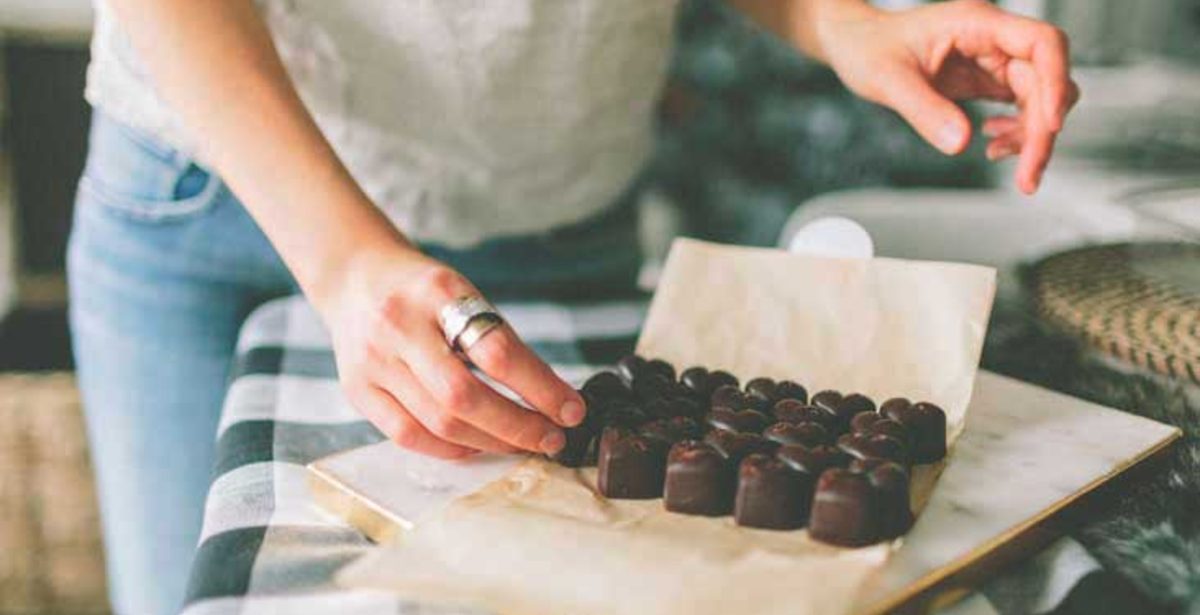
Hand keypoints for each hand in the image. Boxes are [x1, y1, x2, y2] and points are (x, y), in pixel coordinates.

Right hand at [318, 244, 585, 458]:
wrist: (354, 275)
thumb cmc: (421, 289)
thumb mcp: (462, 291)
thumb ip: (496, 337)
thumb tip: (550, 396)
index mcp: (436, 292)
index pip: (496, 350)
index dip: (540, 387)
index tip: (572, 409)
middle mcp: (399, 326)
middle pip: (464, 396)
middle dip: (518, 426)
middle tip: (553, 438)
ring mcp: (373, 361)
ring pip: (439, 423)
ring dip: (492, 442)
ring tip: (524, 444)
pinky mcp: (357, 390)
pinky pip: (408, 435)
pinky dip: (451, 449)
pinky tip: (479, 445)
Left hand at [814, 0, 1079, 193]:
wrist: (857, 45)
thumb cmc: (868, 48)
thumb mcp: (889, 80)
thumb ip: (924, 110)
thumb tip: (960, 143)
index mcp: (977, 23)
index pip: (1041, 43)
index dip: (1056, 81)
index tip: (1052, 124)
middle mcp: (994, 39)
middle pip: (1045, 79)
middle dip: (1042, 129)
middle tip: (1029, 176)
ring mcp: (993, 59)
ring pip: (1038, 97)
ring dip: (1031, 135)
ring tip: (999, 157)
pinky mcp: (988, 79)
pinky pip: (1020, 106)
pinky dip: (1016, 131)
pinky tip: (992, 145)